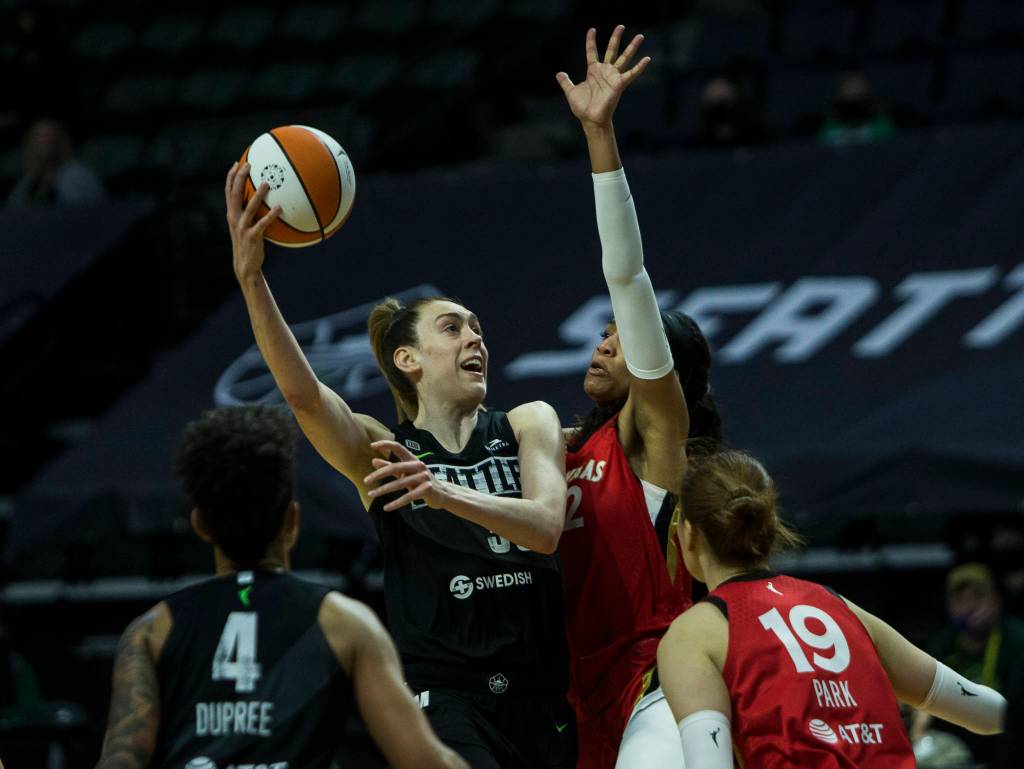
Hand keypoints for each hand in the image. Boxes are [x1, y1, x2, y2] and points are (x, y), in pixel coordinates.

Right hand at [225, 161, 280, 282]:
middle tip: (249, 164)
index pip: (228, 191)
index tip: (237, 163)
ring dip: (257, 195)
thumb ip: (250, 214)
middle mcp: (234, 218)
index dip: (231, 176)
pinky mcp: (252, 237)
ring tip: (266, 183)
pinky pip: (263, 224)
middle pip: (234, 194)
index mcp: (231, 214)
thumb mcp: (246, 227)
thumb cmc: (248, 245)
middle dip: (240, 178)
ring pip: (249, 207)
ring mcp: (242, 228)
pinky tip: (280, 207)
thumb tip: (264, 201)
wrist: (245, 266)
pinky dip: (271, 215)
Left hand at [364, 440, 449, 511]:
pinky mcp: (427, 489)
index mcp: (413, 459)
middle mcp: (418, 465)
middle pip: (395, 467)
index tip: (371, 446)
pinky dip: (396, 503)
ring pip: (400, 483)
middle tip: (365, 481)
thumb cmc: (421, 481)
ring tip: (371, 494)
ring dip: (383, 490)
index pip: (398, 447)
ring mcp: (424, 477)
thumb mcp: (405, 473)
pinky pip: (408, 497)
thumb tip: (373, 461)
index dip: (385, 445)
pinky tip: (386, 508)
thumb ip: (390, 467)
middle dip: (379, 474)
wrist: (442, 494)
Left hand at [556, 26, 649, 129]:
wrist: (590, 119)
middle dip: (616, 38)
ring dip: (632, 47)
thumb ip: (566, 82)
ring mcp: (613, 77)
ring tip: (640, 36)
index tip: (592, 29)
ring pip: (624, 58)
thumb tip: (559, 74)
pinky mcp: (619, 84)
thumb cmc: (583, 108)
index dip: (591, 41)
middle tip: (621, 26)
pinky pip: (631, 74)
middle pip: (611, 50)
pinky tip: (647, 59)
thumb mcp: (571, 92)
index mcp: (593, 71)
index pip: (592, 52)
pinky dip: (639, 67)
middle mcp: (605, 72)